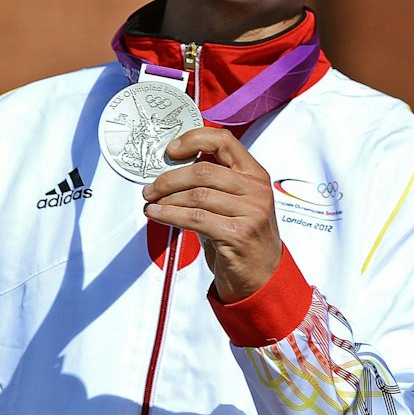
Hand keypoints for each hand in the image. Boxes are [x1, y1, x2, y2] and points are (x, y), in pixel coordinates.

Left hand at [142, 126, 280, 302]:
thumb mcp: (235, 203)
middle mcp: (256, 189)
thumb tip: (171, 172)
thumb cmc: (243, 237)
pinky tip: (158, 215)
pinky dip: (169, 216)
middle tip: (151, 188)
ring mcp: (250, 211)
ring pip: (196, 195)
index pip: (224, 141)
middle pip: (204, 170)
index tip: (171, 150)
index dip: (194, 139)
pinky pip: (195, 218)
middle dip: (169, 178)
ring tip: (152, 204)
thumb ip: (213, 184)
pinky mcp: (238, 233)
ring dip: (166, 199)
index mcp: (255, 174)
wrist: (262, 274)